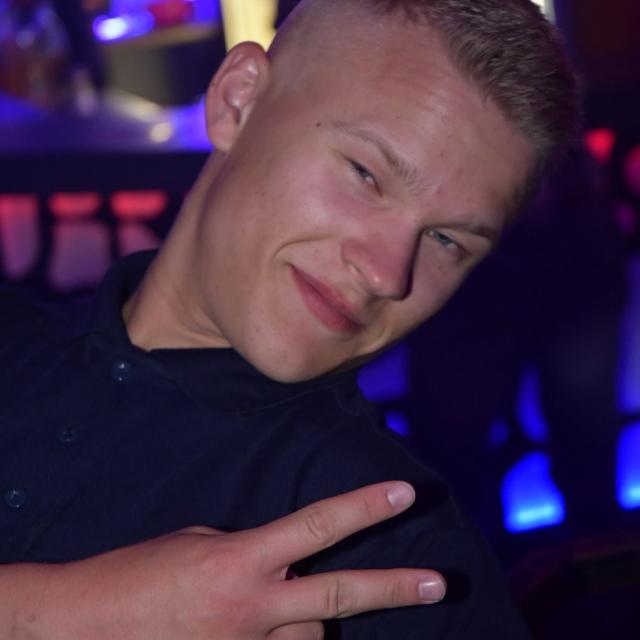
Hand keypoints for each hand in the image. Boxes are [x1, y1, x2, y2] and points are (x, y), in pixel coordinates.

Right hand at [14, 482, 445, 638]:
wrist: (82, 626)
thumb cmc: (139, 573)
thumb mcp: (200, 543)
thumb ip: (252, 554)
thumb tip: (286, 564)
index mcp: (241, 558)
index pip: (316, 525)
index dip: (363, 507)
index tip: (402, 492)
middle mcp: (252, 606)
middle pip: (336, 595)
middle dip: (393, 587)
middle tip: (438, 583)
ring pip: (311, 638)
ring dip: (307, 626)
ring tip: (281, 611)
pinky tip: (268, 632)